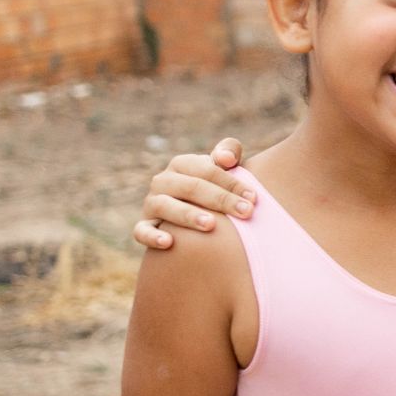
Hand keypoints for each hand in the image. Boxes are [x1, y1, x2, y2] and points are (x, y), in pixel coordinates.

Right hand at [133, 139, 252, 249]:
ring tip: (211, 225)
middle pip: (191, 186)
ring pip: (165, 206)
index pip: (207, 169)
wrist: (192, 216)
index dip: (232, 182)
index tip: (254, 198)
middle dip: (221, 199)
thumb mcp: (222, 169)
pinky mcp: (143, 225)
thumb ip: (229, 153)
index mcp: (182, 164)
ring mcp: (151, 203)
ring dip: (188, 215)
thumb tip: (226, 159)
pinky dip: (152, 236)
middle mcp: (163, 181)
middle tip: (246, 212)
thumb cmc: (214, 188)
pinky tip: (169, 242)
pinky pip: (141, 231)